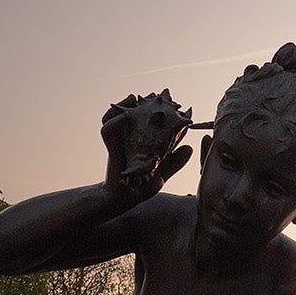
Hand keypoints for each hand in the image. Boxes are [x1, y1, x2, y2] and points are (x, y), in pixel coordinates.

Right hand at [102, 90, 193, 204]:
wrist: (124, 199)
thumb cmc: (142, 187)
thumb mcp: (162, 174)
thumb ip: (174, 162)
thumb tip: (188, 148)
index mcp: (144, 144)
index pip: (152, 125)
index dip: (161, 114)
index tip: (175, 107)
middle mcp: (131, 139)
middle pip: (135, 115)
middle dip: (143, 104)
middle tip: (155, 95)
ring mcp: (120, 142)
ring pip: (118, 116)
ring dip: (124, 105)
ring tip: (134, 97)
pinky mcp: (110, 147)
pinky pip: (107, 128)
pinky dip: (112, 119)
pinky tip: (123, 115)